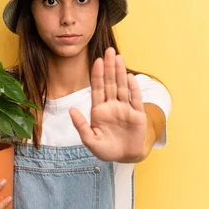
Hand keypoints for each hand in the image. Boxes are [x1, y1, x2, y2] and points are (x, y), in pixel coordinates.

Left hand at [69, 47, 146, 162]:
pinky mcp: (137, 114)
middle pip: (110, 83)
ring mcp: (125, 108)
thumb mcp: (90, 140)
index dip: (97, 75)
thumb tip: (71, 110)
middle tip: (109, 50)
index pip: (98, 89)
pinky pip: (135, 99)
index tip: (97, 61)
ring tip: (119, 57)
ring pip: (122, 87)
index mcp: (99, 110)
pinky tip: (129, 77)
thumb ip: (81, 126)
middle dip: (109, 67)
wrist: (125, 157)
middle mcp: (112, 106)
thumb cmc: (106, 149)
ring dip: (120, 72)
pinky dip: (133, 89)